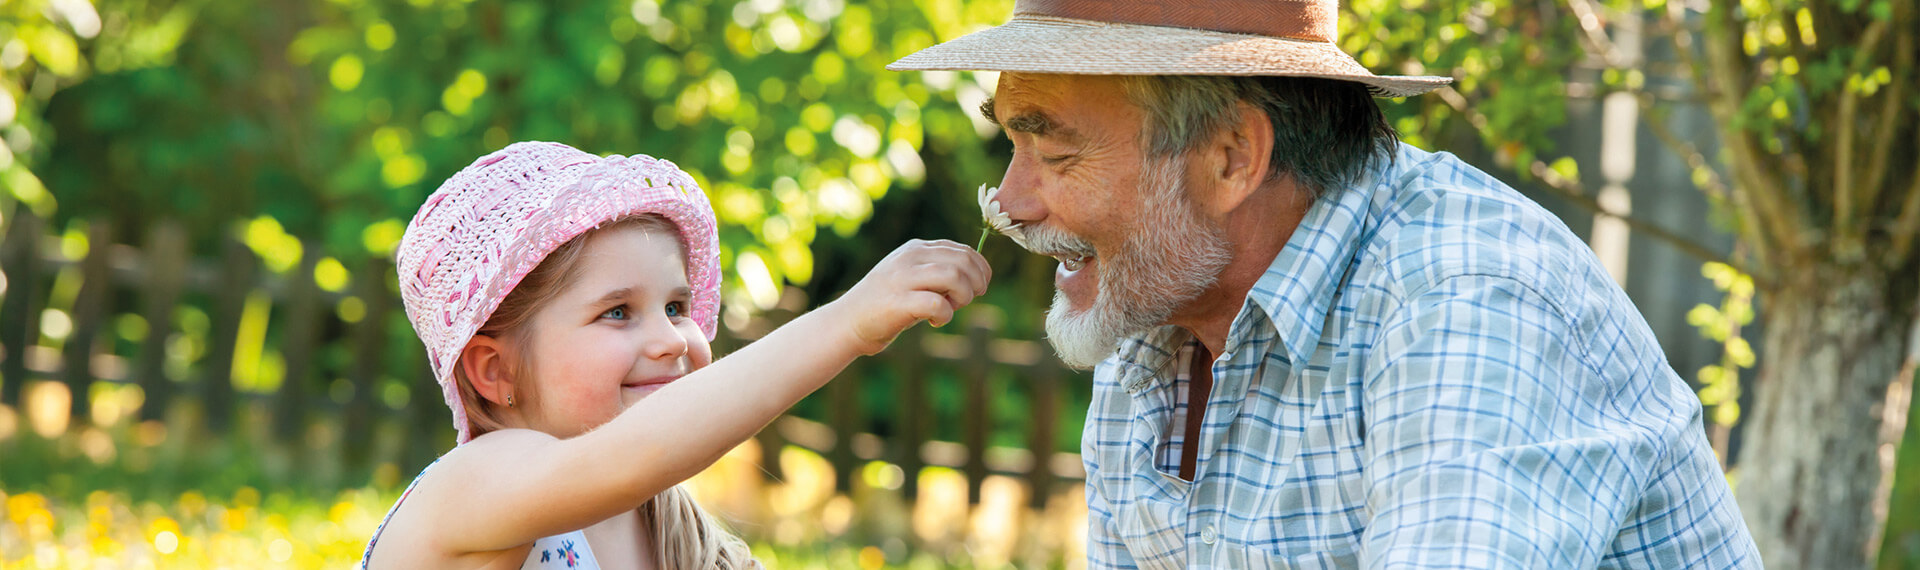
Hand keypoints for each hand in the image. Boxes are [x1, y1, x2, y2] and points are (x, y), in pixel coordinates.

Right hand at [828, 239, 990, 354]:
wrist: (848, 322)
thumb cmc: (887, 303)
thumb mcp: (912, 277)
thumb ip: (938, 271)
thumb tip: (977, 276)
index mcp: (916, 248)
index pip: (963, 250)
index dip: (981, 269)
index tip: (980, 287)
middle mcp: (910, 258)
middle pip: (963, 261)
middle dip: (976, 284)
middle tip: (966, 301)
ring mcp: (902, 278)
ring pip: (954, 277)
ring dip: (963, 297)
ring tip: (951, 308)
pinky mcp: (897, 302)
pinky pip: (937, 304)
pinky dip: (945, 315)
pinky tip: (935, 321)